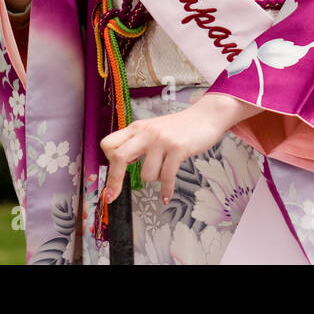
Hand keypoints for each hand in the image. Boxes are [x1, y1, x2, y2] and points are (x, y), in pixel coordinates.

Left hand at [99, 94, 261, 203]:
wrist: (205, 116)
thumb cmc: (179, 127)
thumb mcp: (153, 130)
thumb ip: (138, 143)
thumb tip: (122, 164)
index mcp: (137, 128)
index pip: (109, 144)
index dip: (108, 162)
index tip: (112, 177)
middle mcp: (146, 133)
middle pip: (119, 157)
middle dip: (115, 180)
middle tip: (112, 196)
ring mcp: (162, 140)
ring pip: (147, 174)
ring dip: (155, 179)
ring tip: (166, 169)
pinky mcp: (178, 148)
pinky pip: (166, 177)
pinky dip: (166, 190)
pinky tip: (166, 196)